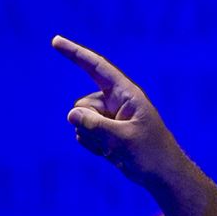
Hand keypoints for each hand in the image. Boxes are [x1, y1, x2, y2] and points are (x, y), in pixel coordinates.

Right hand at [51, 36, 185, 184]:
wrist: (161, 175)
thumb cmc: (151, 154)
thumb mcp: (124, 141)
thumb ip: (97, 126)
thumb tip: (71, 114)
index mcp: (126, 94)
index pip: (96, 67)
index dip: (75, 53)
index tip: (55, 40)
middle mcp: (115, 101)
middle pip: (82, 104)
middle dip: (88, 124)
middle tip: (113, 141)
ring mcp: (109, 117)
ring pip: (79, 121)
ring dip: (91, 138)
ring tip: (115, 149)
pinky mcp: (105, 132)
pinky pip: (83, 134)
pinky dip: (92, 145)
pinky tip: (110, 153)